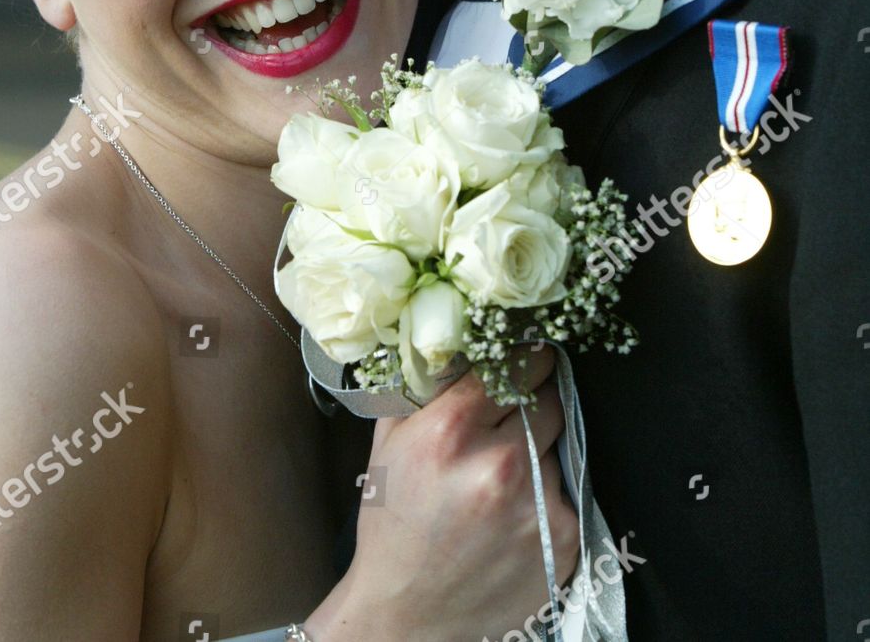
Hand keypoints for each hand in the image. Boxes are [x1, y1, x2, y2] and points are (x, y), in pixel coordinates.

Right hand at [306, 345, 577, 641]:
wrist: (409, 615)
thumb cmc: (394, 524)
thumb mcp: (391, 443)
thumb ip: (426, 388)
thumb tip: (464, 341)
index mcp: (450, 432)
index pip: (513, 364)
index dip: (524, 357)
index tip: (527, 356)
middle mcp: (498, 465)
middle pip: (545, 400)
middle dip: (530, 404)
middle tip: (507, 423)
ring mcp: (535, 504)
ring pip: (554, 445)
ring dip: (535, 452)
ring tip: (497, 483)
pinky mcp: (563, 537)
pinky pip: (565, 489)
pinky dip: (545, 494)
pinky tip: (510, 515)